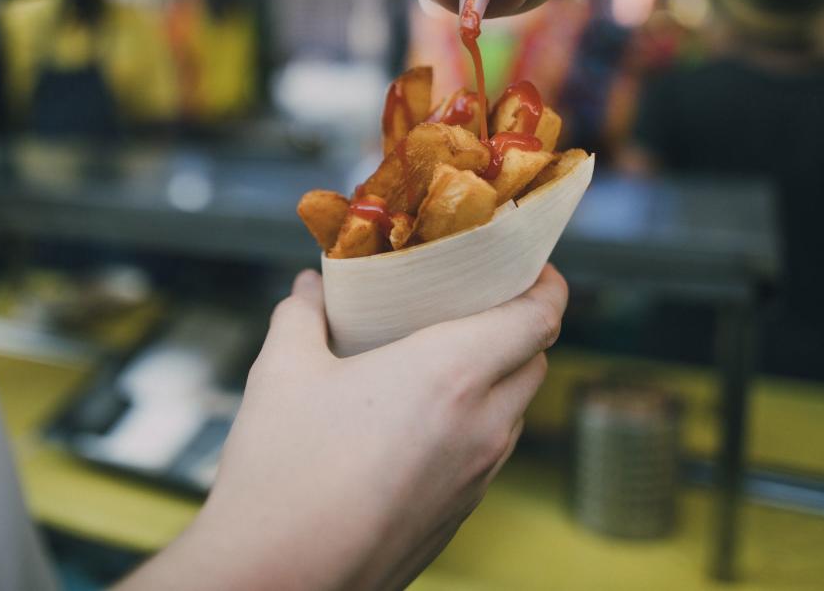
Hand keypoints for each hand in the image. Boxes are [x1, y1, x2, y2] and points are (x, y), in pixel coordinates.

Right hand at [120, 265, 567, 589]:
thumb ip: (302, 315)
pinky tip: (419, 421)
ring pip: (515, 410)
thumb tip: (310, 288)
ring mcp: (476, 478)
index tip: (527, 264)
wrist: (277, 580)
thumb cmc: (283, 475)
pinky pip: (489, 454)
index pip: (540, 317)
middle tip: (474, 303)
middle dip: (518, 326)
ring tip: (444, 360)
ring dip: (497, 378)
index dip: (545, 283)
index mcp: (452, 376)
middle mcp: (481, 427)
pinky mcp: (459, 516)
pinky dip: (475, 424)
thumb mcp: (283, 372)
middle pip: (534, 359)